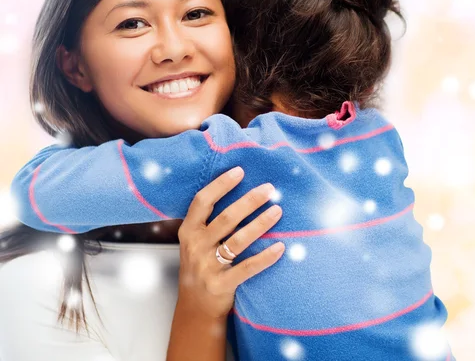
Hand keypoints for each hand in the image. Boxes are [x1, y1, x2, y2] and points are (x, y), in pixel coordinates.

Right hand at [176, 167, 284, 319]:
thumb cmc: (202, 264)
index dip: (220, 185)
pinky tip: (280, 247)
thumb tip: (242, 190)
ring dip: (260, 224)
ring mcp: (207, 267)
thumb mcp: (196, 240)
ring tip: (277, 211)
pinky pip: (247, 268)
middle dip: (249, 201)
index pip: (202, 201)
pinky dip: (265, 257)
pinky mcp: (221, 285)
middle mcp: (196, 246)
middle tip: (269, 189)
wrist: (195, 307)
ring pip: (238, 240)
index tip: (240, 171)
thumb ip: (210, 220)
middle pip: (226, 218)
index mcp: (188, 231)